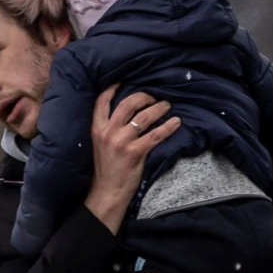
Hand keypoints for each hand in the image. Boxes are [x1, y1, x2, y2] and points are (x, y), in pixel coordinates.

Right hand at [84, 88, 180, 234]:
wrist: (107, 192)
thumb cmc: (106, 169)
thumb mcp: (100, 144)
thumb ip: (109, 129)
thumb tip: (127, 114)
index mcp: (97, 129)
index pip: (102, 102)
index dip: (112, 88)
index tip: (123, 80)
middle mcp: (107, 132)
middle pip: (127, 104)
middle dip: (143, 96)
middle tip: (154, 97)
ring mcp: (121, 142)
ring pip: (144, 117)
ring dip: (158, 109)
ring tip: (167, 106)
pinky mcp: (135, 153)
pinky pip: (156, 135)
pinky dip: (168, 127)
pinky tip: (176, 123)